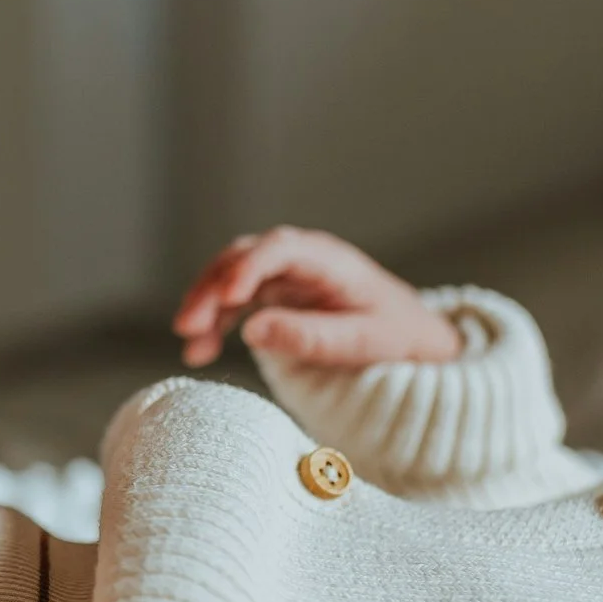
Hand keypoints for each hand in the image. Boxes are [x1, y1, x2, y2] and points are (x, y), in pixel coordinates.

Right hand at [173, 226, 459, 369]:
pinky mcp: (273, 296)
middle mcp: (299, 259)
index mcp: (328, 259)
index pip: (279, 249)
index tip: (227, 299)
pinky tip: (200, 352)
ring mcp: (283, 276)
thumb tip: (251, 330)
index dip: (249, 269)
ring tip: (190, 343)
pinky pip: (233, 303)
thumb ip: (309, 337)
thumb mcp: (363, 341)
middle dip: (211, 289)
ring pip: (229, 277)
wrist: (414, 340)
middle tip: (188, 326)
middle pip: (243, 258)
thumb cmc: (398, 336)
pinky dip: (214, 324)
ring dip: (204, 306)